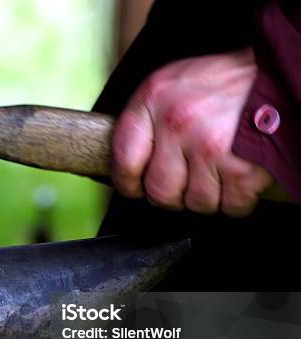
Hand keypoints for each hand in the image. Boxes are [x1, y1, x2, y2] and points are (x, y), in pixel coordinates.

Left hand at [112, 48, 274, 216]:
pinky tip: (237, 177)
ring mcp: (210, 145)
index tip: (135, 186)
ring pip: (195, 203)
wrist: (276, 74)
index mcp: (153, 98)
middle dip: (170, 195)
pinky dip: (236, 200)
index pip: (123, 159)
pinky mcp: (242, 165)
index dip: (128, 181)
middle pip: (159, 190)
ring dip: (206, 196)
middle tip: (182, 182)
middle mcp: (177, 121)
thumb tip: (125, 163)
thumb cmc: (222, 82)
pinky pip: (230, 205)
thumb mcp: (171, 86)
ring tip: (214, 173)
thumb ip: (145, 120)